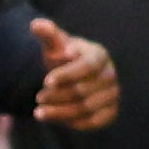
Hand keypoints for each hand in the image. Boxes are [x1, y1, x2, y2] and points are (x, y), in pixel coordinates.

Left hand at [36, 16, 119, 131]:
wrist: (71, 75)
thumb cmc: (61, 57)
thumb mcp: (54, 44)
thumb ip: (47, 35)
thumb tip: (36, 24)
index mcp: (99, 55)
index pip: (87, 66)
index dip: (67, 75)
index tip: (46, 81)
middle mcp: (110, 75)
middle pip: (83, 90)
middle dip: (57, 95)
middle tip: (38, 97)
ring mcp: (112, 94)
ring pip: (86, 108)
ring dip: (60, 112)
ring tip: (38, 112)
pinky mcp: (110, 111)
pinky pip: (95, 121)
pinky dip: (74, 123)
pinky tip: (55, 120)